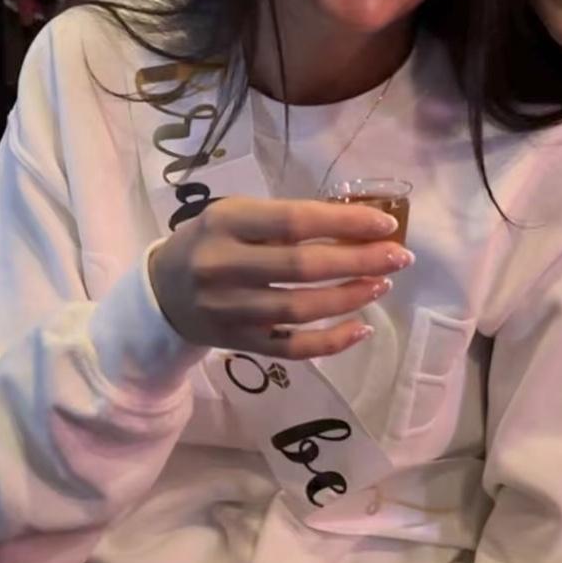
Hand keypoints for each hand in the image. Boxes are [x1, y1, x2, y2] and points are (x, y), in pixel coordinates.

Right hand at [148, 197, 412, 358]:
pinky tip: (361, 328)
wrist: (161, 292)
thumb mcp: (239, 215)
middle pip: (302, 267)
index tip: (386, 225)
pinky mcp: (237, 343)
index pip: (295, 221)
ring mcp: (227, 310)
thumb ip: (288, 220)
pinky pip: (290, 347)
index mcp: (225, 222)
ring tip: (383, 284)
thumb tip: (359, 227)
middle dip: (359, 261)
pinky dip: (330, 341)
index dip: (345, 224)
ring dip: (350, 298)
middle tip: (400, 256)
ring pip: (299, 309)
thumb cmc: (214, 241)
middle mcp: (222, 266)